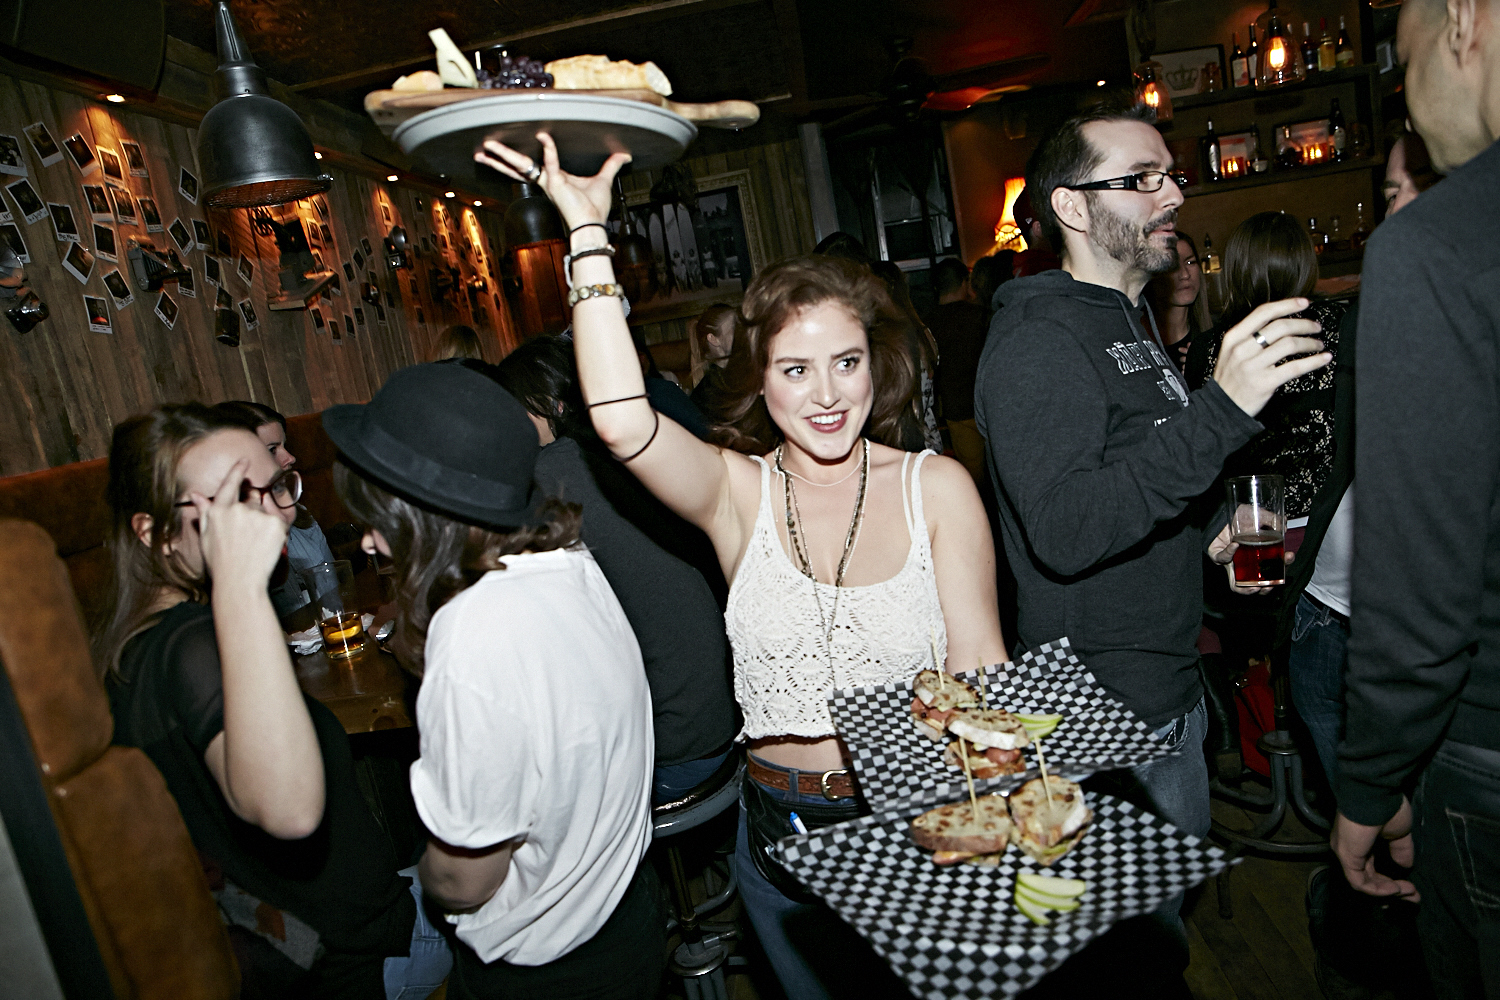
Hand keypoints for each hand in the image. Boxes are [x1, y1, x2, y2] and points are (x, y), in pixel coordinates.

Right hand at [187, 459, 289, 586]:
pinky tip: (266, 544)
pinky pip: (279, 521)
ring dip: (264, 521)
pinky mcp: (275, 524)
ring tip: (255, 542)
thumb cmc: (220, 562)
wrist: (239, 582)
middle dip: (253, 510)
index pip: (230, 484)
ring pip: (265, 511)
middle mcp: (238, 509)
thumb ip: (204, 513)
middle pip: (252, 500)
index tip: (244, 460)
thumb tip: (195, 495)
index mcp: (219, 510)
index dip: (238, 471)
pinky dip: (276, 530)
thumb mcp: (206, 536)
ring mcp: (258, 515)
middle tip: (248, 534)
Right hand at [475, 132, 631, 231]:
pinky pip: (551, 162)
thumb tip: (624, 155)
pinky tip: (543, 135)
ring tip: (487, 147)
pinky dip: (549, 148)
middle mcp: (546, 181)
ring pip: (522, 165)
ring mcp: (548, 182)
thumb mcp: (603, 179)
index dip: (515, 158)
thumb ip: (611, 165)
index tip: (501, 150)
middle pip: (517, 166)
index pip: (529, 166)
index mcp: (552, 180)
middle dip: (499, 157)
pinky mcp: (556, 183)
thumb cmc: (594, 208)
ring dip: (504, 156)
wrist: (593, 225)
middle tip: (483, 148)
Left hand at [1208, 520, 1294, 593]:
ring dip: (1248, 589)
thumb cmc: (1240, 517)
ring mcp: (1231, 562)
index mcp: (1258, 557)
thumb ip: (1273, 520)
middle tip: (1271, 585)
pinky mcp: (1218, 556)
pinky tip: (1235, 545)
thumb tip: (1284, 527)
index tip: (1288, 557)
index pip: (1273, 570)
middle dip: (1266, 588)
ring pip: (1238, 585)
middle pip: (1258, 584)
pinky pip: (1223, 558)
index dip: (1283, 568)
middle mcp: (1245, 564)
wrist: (1221, 512)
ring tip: (1256, 586)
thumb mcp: (1259, 515)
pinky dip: (1229, 553)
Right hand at [1211, 298, 1329, 416]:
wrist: (1220, 408)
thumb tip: (1280, 323)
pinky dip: (1314, 361)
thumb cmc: (1229, 380)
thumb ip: (1249, 337)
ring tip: (1318, 344)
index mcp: (1233, 338)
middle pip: (1280, 327)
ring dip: (1310, 342)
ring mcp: (1253, 366)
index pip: (1263, 313)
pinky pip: (1295, 367)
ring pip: (1289, 344)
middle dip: (1304, 324)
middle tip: (1315, 328)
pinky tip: (1323, 358)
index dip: (1287, 305)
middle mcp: (1242, 350)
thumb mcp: (1230, 353)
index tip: (1303, 303)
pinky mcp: (1265, 382)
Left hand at [1331, 800, 1419, 901]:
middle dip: (1393, 892)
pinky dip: (1379, 890)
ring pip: (1364, 884)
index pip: (1371, 870)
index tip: (1412, 890)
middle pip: (1368, 880)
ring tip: (1410, 892)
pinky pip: (1360, 883)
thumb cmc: (1385, 807)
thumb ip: (1401, 850)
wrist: (1375, 793)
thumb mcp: (1398, 832)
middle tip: (1414, 897)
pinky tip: (1396, 888)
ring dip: (1389, 892)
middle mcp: (1348, 849)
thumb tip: (1405, 866)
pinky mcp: (1346, 857)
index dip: (1391, 883)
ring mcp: (1345, 853)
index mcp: (1358, 843)